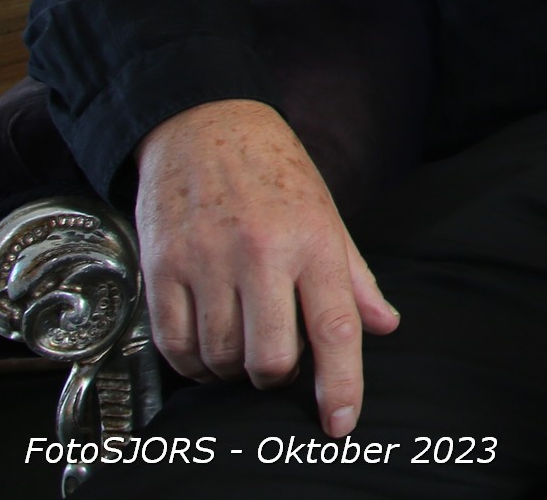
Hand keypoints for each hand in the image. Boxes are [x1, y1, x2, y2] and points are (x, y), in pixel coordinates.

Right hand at [133, 99, 397, 437]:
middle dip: (276, 376)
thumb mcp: (328, 215)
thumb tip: (384, 326)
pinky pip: (174, 344)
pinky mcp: (161, 267)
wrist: (205, 124)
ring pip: (221, 357)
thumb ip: (355, 278)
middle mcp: (261, 253)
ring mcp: (207, 261)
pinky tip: (204, 345)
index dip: (341, 384)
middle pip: (270, 357)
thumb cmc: (275, 172)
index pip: (336, 327)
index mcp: (314, 241)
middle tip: (278, 359)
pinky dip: (191, 360)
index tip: (340, 422)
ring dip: (232, 368)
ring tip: (241, 342)